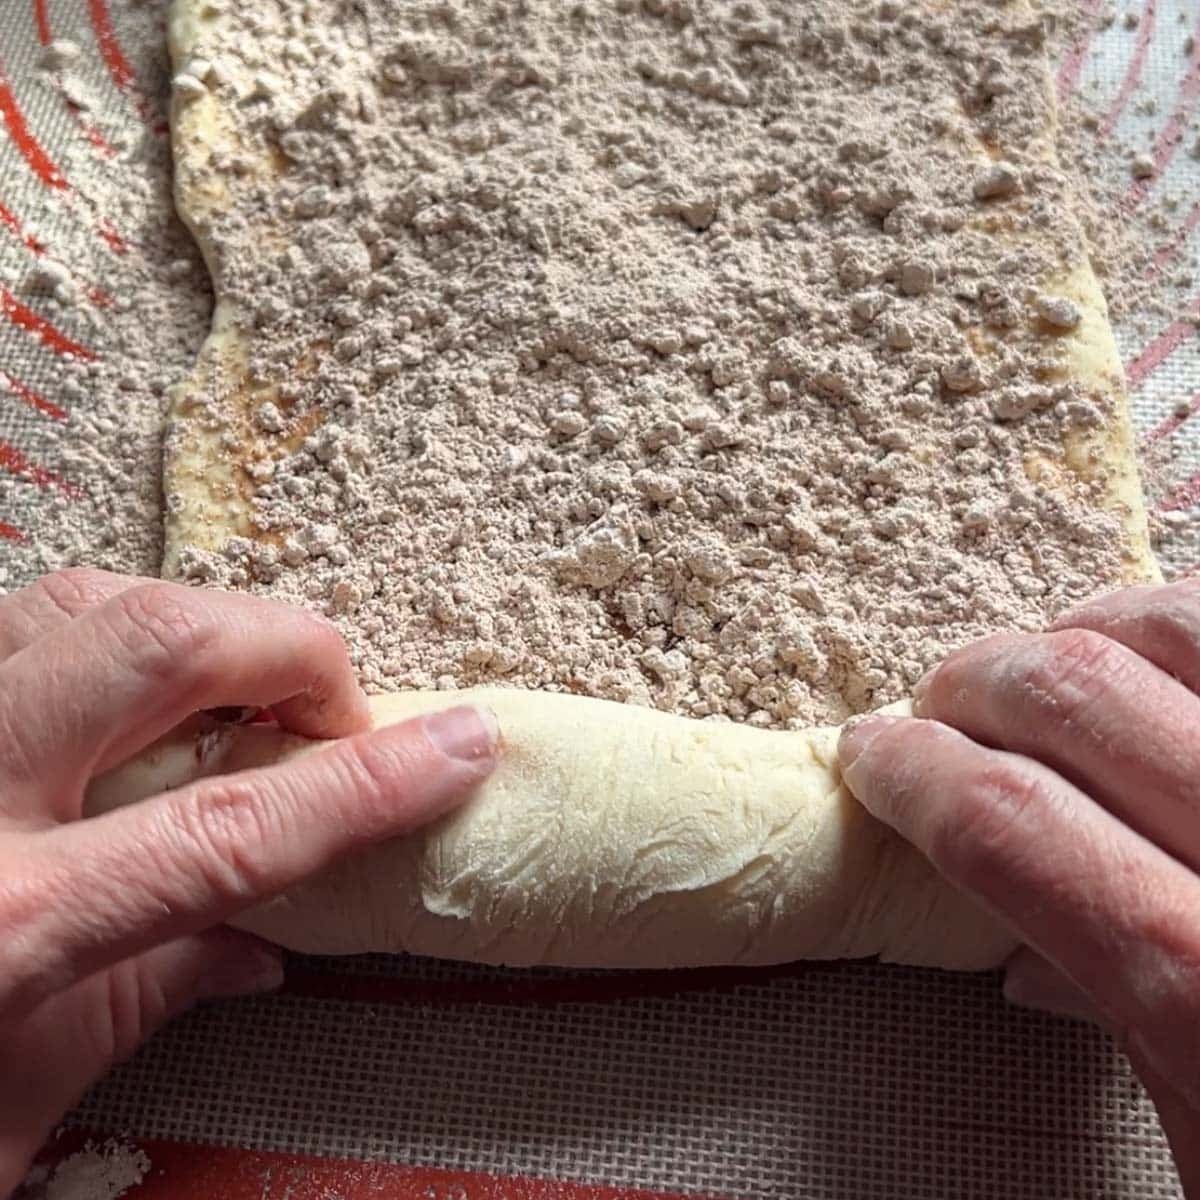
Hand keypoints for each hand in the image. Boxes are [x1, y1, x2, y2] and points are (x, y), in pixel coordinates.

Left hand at [0, 569, 497, 1194]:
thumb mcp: (10, 1104)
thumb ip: (142, 998)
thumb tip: (265, 941)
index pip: (229, 832)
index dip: (366, 784)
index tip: (461, 745)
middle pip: (153, 645)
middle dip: (283, 653)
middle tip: (332, 711)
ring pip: (78, 602)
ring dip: (197, 633)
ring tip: (242, 698)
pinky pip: (22, 622)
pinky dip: (109, 639)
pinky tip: (134, 701)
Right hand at [838, 579, 1199, 1191]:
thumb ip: (1118, 1014)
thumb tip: (1027, 932)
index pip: (1006, 820)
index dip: (911, 770)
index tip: (874, 753)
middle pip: (1083, 697)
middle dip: (976, 680)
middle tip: (942, 700)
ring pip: (1193, 623)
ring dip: (1089, 628)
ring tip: (1054, 656)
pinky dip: (1197, 623)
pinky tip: (1172, 650)